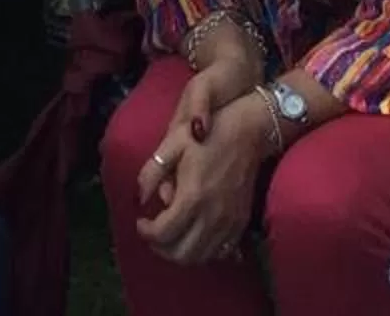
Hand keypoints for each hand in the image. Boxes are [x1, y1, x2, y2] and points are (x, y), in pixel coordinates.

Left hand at [139, 85, 267, 266]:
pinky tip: (195, 235)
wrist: (249, 131)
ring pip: (201, 257)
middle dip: (160, 248)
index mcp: (192, 196)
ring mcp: (229, 222)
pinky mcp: (241, 222)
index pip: (162, 233)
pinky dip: (204, 251)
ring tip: (171, 235)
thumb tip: (140, 199)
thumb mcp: (174, 142)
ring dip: (181, 252)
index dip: (145, 232)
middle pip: (180, 253)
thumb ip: (152, 172)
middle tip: (153, 233)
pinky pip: (220, 251)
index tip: (141, 221)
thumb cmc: (209, 134)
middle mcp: (212, 216)